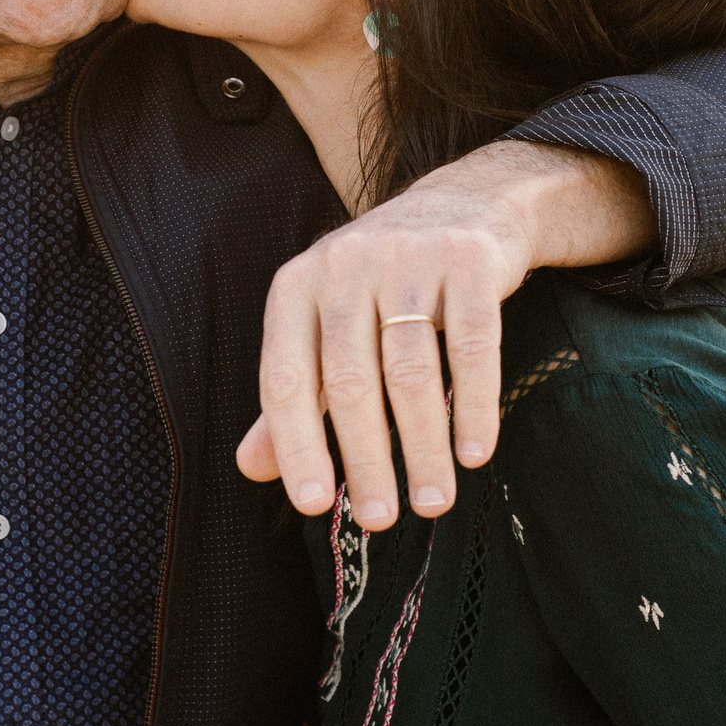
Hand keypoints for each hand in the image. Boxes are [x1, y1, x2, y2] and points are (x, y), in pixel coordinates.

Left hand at [241, 141, 653, 529]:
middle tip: (379, 521)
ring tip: (432, 502)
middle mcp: (344, 267)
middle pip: (349, 382)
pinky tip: (474, 454)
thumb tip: (251, 468)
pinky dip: (473, 406)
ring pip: (410, 372)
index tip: (314, 507)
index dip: (297, 446)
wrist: (465, 204)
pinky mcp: (468, 260)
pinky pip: (471, 346)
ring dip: (423, 448)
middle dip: (365, 460)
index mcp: (296, 287)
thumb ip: (293, 395)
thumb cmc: (382, 284)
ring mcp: (407, 259)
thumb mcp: (325, 326)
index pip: (286, 379)